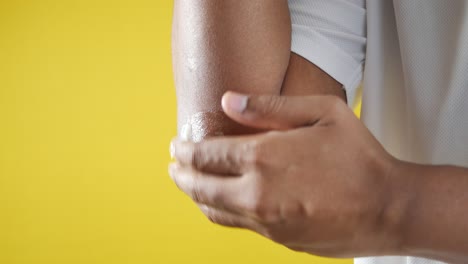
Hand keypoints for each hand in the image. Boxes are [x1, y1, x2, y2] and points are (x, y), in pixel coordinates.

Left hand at [169, 92, 403, 257]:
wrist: (389, 208)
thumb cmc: (359, 156)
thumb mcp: (321, 112)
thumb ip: (270, 105)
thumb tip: (229, 101)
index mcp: (263, 158)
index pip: (205, 155)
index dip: (185, 150)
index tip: (176, 145)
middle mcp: (255, 193)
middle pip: (199, 186)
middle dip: (180, 175)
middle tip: (174, 165)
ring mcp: (264, 221)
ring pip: (212, 210)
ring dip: (195, 196)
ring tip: (189, 183)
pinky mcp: (275, 238)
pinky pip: (236, 224)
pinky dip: (219, 210)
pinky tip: (222, 200)